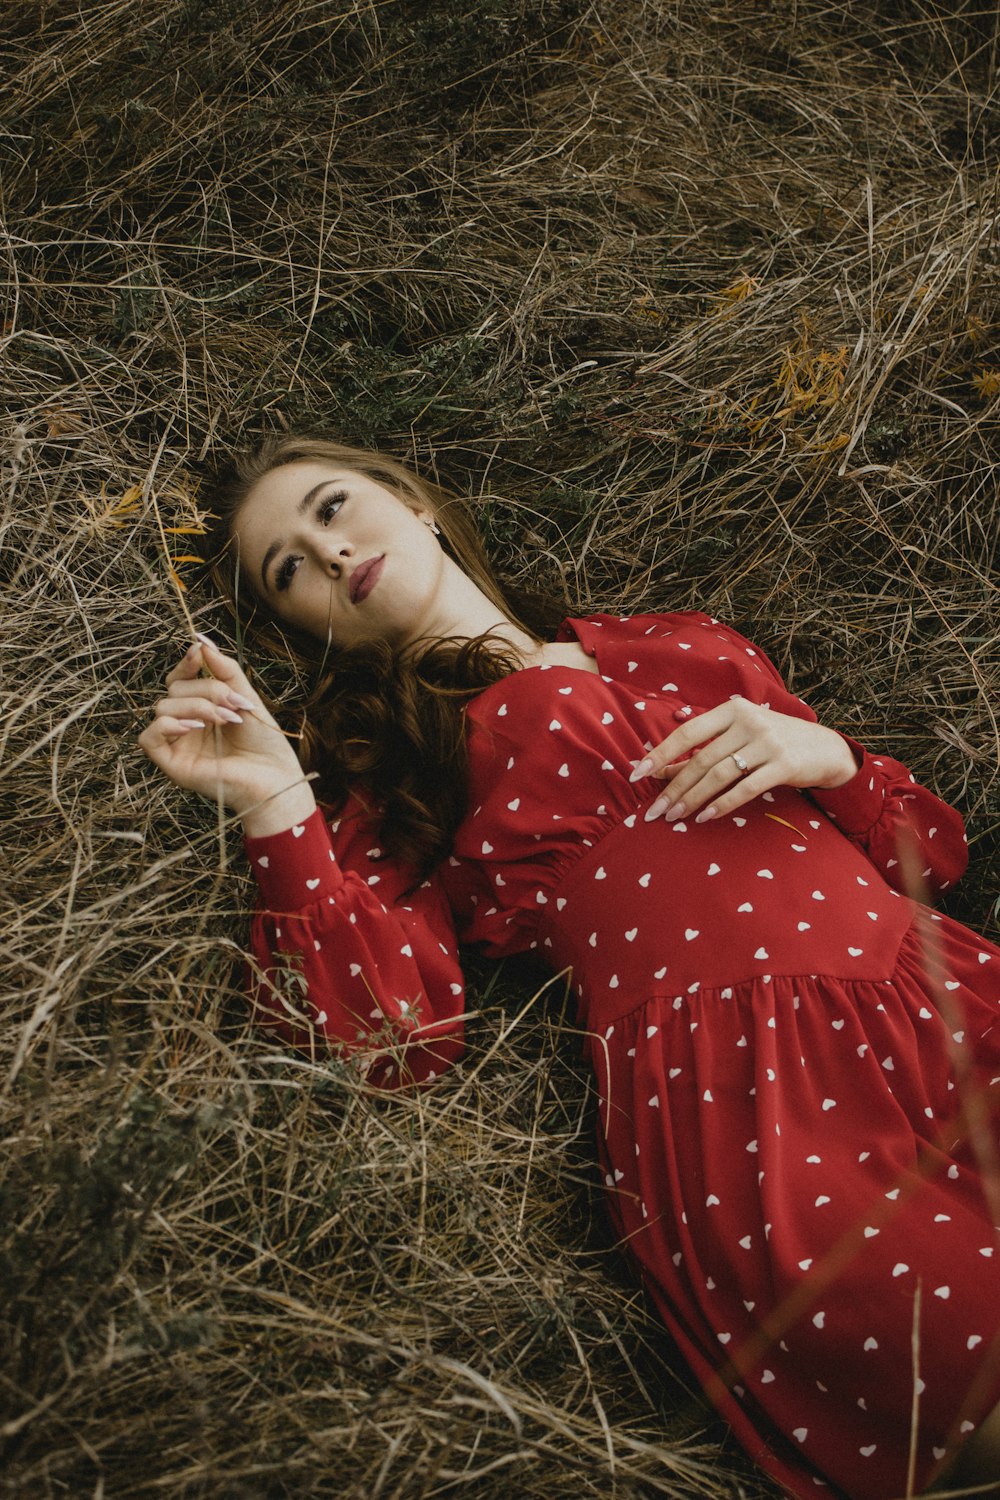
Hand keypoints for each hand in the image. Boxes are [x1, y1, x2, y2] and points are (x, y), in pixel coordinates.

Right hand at [138, 635, 312, 820]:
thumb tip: (200, 641)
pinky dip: (167, 725)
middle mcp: (185, 725)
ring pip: (163, 708)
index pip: (179, 679)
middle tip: (235, 707)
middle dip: (206, 690)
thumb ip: (224, 669)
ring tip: (225, 720)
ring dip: (196, 706)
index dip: (185, 663)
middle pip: (175, 689)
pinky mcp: (171, 763)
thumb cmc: (264, 741)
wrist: (274, 776)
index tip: (198, 653)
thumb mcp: (246, 696)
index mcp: (201, 709)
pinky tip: (194, 727)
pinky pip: (148, 737)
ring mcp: (177, 744)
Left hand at [631, 696, 858, 822]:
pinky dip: (722, 805)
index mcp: (733, 709)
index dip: (660, 754)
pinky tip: (705, 817)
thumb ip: (705, 747)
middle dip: (674, 787)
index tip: (637, 774)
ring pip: (719, 775)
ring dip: (693, 799)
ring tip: (675, 817)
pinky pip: (745, 788)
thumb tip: (661, 769)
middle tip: (655, 811)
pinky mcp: (783, 765)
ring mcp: (768, 742)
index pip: (688, 732)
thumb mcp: (740, 735)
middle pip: (701, 759)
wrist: (825, 749)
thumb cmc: (773, 742)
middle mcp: (749, 721)